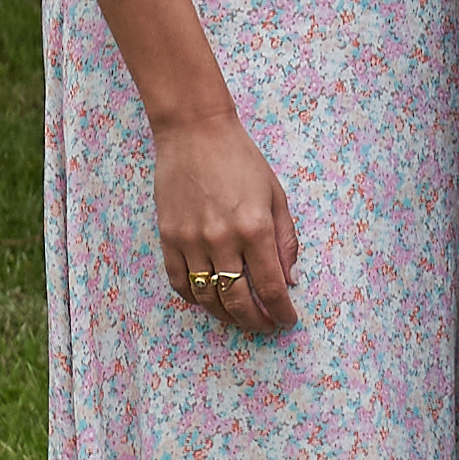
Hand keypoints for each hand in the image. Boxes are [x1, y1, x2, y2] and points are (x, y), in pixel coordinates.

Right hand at [155, 108, 298, 330]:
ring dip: (226, 315)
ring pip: (208, 297)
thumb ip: (285, 240)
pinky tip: (208, 300)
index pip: (271, 287)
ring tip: (239, 318)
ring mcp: (191, 241)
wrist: (195, 133)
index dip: (281, 311)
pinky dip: (195, 298)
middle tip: (265, 326)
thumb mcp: (276, 196)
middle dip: (256, 321)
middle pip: (238, 300)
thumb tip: (290, 279)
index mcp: (256, 228)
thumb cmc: (241, 160)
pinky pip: (179, 282)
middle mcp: (223, 239)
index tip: (287, 320)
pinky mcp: (168, 238)